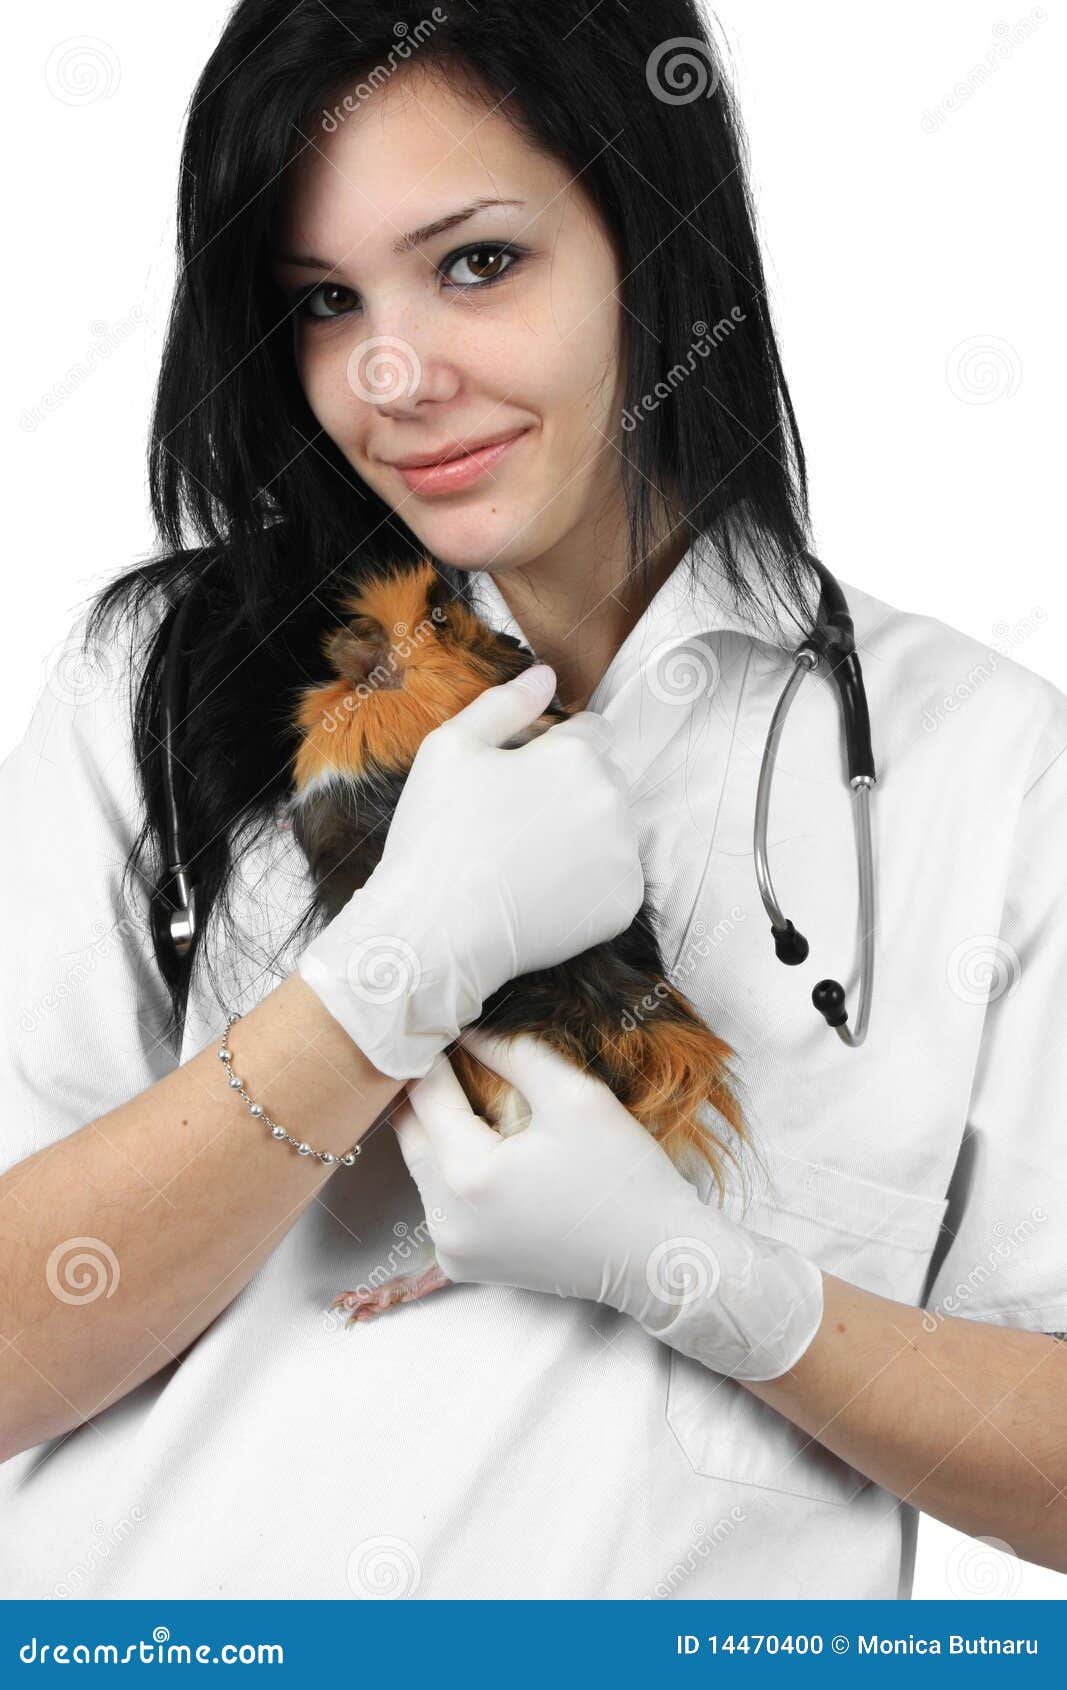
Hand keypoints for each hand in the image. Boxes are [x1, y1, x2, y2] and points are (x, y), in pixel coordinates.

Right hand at [297, 664, 643, 1079]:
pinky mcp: (623, 903)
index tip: (522, 778)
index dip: (554, 749)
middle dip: (572, 789)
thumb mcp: (450, 748)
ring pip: (613, 828)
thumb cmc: (436, 835)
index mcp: (577, 755)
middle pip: (606, 779)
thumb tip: (547, 675)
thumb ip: (505, 703)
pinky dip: (588, 882)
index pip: (592, 732)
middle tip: (516, 823)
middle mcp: (613, 800)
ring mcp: (623, 855)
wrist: (436, 932)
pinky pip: (615, 877)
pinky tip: (543, 891)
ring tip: (527, 859)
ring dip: (584, 834)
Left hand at [393, 1029, 825, 1381]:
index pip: (426, 1095)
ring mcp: (450, 1248)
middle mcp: (444, 1220)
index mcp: (467, 1177)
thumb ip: (514, 1053)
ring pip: (421, 1166)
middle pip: (410, 1133)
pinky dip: (451, 1168)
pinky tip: (482, 1144)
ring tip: (465, 1090)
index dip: (433, 1053)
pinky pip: (439, 1201)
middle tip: (449, 1051)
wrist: (656, 1260)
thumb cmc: (624, 1177)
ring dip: (437, 1128)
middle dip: (426, 1090)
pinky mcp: (462, 1263)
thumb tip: (468, 1031)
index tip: (446, 1022)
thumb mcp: (576, 1097)